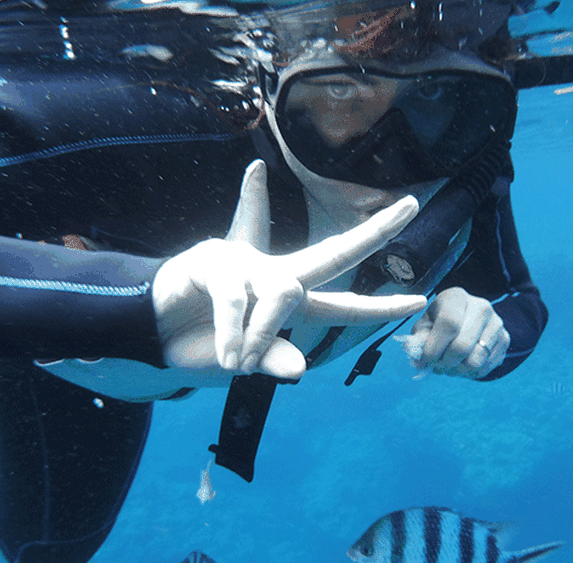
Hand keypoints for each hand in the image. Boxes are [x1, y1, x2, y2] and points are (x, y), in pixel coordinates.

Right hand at [152, 159, 426, 380]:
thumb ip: (271, 361)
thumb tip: (299, 367)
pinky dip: (233, 332)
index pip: (344, 306)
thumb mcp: (242, 364)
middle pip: (335, 253)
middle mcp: (276, 277)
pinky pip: (238, 299)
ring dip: (262, 336)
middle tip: (413, 205)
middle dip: (375, 232)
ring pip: (284, 294)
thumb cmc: (202, 348)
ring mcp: (248, 263)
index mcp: (290, 304)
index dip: (382, 307)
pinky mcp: (216, 259)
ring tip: (238, 364)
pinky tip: (224, 354)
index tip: (422, 298)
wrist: (151, 338)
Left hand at [395, 286, 509, 378]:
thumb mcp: (426, 323)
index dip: (434, 348)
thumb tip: (419, 360)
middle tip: (438, 366)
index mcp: (457, 297)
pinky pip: (486, 367)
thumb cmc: (441, 320)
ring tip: (450, 365)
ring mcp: (497, 323)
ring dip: (458, 371)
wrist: (468, 317)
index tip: (425, 360)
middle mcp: (481, 307)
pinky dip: (470, 373)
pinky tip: (463, 364)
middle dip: (445, 363)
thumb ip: (420, 339)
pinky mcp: (505, 340)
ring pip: (475, 361)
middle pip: (462, 346)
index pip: (449, 324)